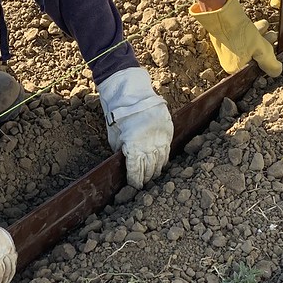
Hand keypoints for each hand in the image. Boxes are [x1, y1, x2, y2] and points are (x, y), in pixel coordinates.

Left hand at [97, 67, 172, 188]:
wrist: (132, 95)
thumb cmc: (119, 116)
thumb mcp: (115, 138)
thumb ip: (121, 153)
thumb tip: (125, 165)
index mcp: (134, 148)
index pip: (136, 172)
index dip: (135, 182)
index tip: (134, 186)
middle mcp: (149, 145)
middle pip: (150, 169)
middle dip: (146, 178)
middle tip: (144, 183)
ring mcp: (160, 138)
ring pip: (161, 161)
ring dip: (156, 170)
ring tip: (153, 175)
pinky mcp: (168, 130)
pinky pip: (167, 150)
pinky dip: (164, 158)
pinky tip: (161, 163)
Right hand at [190, 0, 282, 76]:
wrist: (222, 15)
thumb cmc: (240, 35)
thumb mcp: (261, 51)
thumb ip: (270, 63)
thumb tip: (277, 72)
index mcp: (235, 69)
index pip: (255, 68)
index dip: (266, 60)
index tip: (274, 51)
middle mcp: (228, 60)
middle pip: (251, 55)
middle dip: (264, 45)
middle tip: (273, 36)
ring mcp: (225, 48)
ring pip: (247, 44)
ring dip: (259, 36)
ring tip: (266, 25)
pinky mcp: (224, 36)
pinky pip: (240, 37)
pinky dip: (250, 31)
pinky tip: (259, 23)